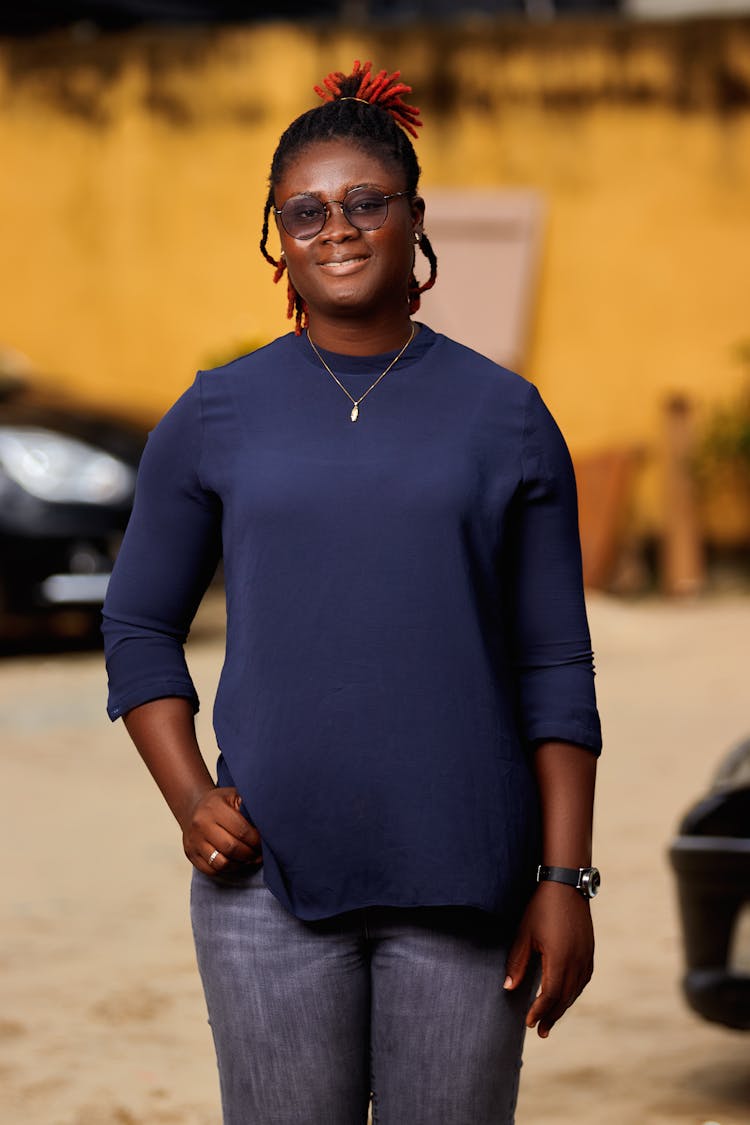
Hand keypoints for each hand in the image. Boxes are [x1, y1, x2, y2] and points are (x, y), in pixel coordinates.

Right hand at [180, 786, 262, 875]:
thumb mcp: (234, 795)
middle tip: (260, 854)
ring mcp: (194, 841)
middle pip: (231, 848)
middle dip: (250, 854)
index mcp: (214, 808)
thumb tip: (268, 823)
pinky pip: (212, 870)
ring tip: (250, 859)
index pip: (241, 830)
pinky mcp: (191, 854)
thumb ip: (248, 806)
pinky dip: (228, 869)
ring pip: (221, 863)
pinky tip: (237, 862)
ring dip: (240, 864)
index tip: (265, 843)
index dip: (256, 840)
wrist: (194, 808)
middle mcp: (201, 825)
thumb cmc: (220, 803)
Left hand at [503, 881, 593, 1038]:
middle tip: (540, 1031)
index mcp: (561, 958)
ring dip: (563, 1007)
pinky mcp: (590, 951)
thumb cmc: (541, 907)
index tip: (528, 1023)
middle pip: (565, 998)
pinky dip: (573, 993)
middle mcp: (578, 961)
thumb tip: (508, 988)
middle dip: (551, 1016)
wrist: (566, 884)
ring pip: (575, 991)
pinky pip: (583, 980)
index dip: (539, 1011)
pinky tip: (565, 997)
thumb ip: (517, 962)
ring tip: (550, 1020)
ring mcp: (586, 957)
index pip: (551, 995)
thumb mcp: (524, 933)